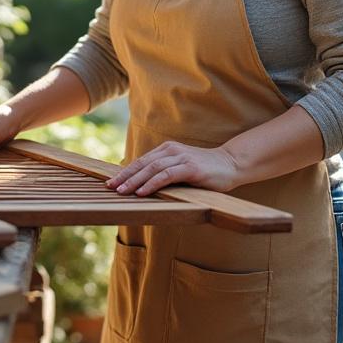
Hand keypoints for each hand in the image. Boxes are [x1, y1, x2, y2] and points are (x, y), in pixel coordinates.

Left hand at [106, 141, 241, 195]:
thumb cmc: (205, 170)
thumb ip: (165, 173)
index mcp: (167, 149)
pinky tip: (142, 192)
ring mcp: (181, 158)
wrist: (231, 164)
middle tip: (110, 187)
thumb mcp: (181, 168)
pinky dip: (152, 184)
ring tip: (122, 191)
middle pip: (142, 163)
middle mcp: (172, 150)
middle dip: (125, 176)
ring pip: (152, 169)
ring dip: (134, 181)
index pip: (141, 161)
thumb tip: (142, 185)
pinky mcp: (191, 168)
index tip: (111, 182)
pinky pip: (167, 176)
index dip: (125, 171)